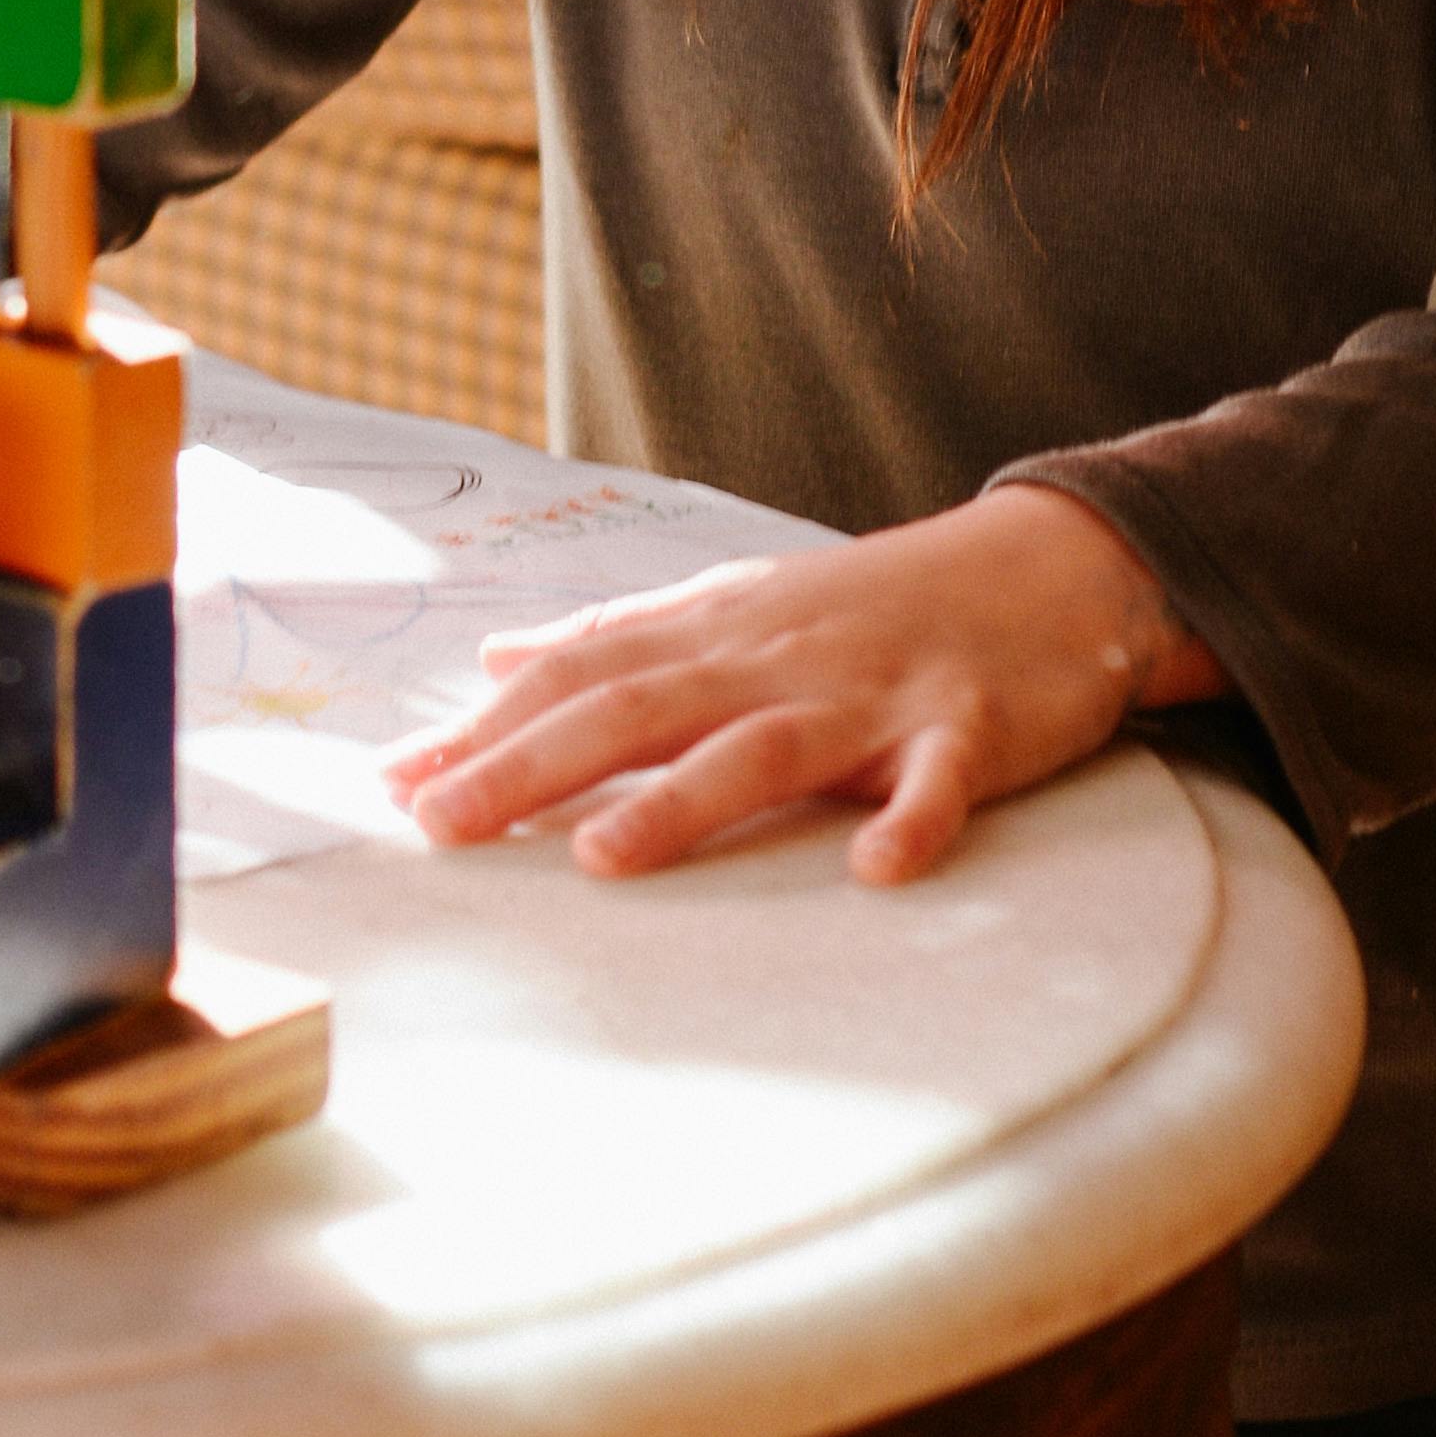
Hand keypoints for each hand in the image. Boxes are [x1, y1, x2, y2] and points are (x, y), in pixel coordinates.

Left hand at [385, 480, 1213, 884]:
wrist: (1041, 567)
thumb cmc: (870, 603)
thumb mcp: (733, 604)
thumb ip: (617, 638)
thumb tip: (495, 662)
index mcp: (716, 632)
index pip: (580, 678)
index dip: (487, 728)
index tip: (394, 782)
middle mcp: (775, 659)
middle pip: (638, 710)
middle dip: (532, 766)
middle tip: (438, 824)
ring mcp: (872, 694)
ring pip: (765, 747)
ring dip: (683, 804)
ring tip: (602, 858)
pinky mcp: (968, 731)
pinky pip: (940, 784)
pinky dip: (912, 825)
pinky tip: (878, 870)